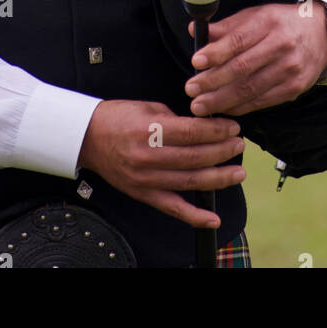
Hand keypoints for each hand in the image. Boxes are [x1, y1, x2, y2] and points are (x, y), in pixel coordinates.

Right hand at [77, 99, 245, 228]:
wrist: (88, 138)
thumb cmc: (118, 118)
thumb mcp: (149, 108)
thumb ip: (176, 119)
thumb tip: (204, 127)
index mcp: (149, 130)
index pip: (192, 133)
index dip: (217, 131)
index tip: (233, 128)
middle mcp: (148, 157)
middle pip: (195, 157)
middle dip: (222, 152)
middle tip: (238, 146)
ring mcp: (146, 180)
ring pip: (189, 182)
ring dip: (218, 179)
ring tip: (237, 172)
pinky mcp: (143, 195)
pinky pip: (172, 209)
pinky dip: (194, 217)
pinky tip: (213, 219)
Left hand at [185, 0, 326, 116]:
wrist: (321, 35)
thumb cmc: (281, 23)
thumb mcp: (256, 15)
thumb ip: (227, 26)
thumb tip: (195, 31)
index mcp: (269, 23)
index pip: (239, 40)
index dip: (216, 53)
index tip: (195, 62)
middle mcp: (281, 46)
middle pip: (243, 68)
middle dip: (213, 81)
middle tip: (191, 90)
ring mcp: (290, 69)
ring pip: (251, 89)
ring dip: (222, 100)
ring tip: (200, 106)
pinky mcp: (294, 88)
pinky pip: (262, 101)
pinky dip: (240, 107)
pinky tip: (223, 109)